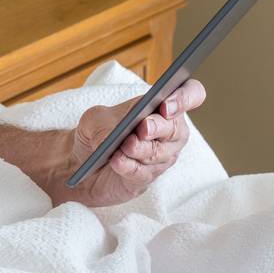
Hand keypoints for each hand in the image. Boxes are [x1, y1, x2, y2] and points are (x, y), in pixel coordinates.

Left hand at [50, 80, 206, 208]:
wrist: (82, 161)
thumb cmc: (98, 132)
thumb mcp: (94, 118)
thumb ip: (104, 123)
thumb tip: (113, 138)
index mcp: (161, 106)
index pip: (191, 94)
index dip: (185, 98)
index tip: (166, 105)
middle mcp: (169, 132)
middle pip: (176, 129)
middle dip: (158, 127)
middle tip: (143, 128)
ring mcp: (161, 157)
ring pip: (160, 154)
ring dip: (141, 149)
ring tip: (124, 146)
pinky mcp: (147, 178)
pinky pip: (144, 173)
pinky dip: (129, 166)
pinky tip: (117, 162)